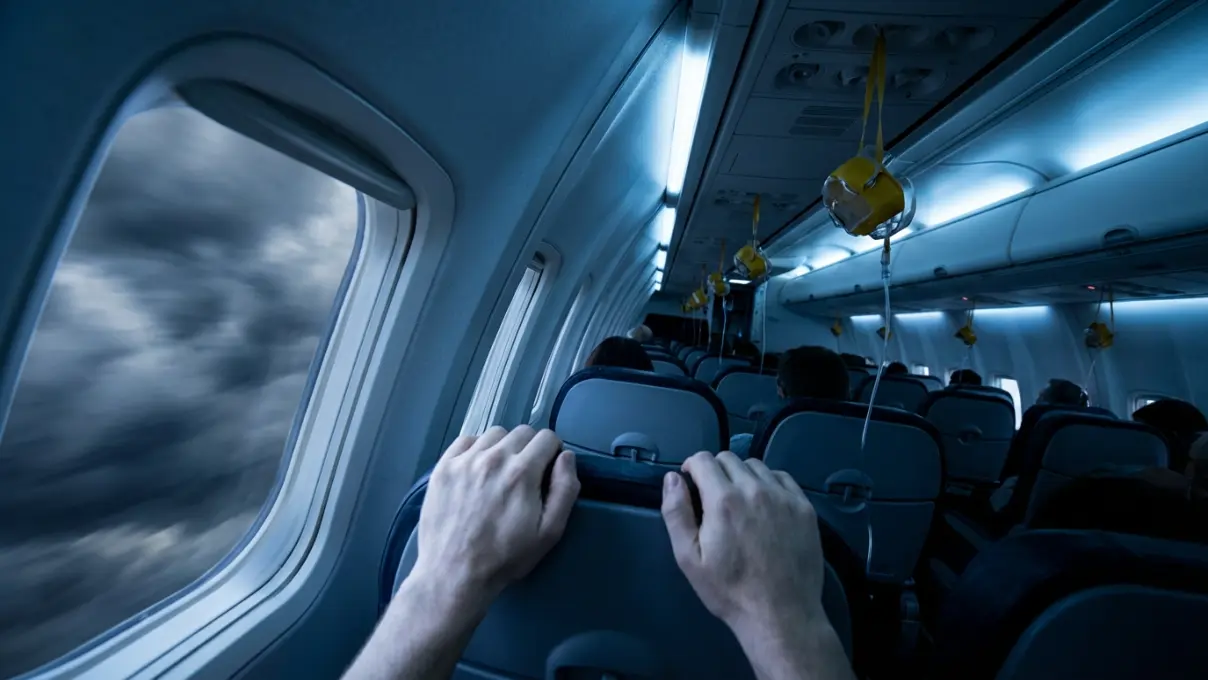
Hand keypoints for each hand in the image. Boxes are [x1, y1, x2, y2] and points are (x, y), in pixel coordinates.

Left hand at [410, 425, 579, 607]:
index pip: (547, 438)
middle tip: (525, 476)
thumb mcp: (549, 532)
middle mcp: (493, 458)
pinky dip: (477, 449)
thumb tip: (566, 457)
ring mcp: (464, 460)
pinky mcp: (443, 467)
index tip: (547, 472)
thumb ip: (565, 490)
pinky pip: (466, 441)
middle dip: (531, 449)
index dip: (553, 453)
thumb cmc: (505, 557)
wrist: (454, 574)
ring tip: (500, 473)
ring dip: (504, 447)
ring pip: (495, 434)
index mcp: (522, 472)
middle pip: (522, 432)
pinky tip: (477, 470)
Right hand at [661, 451, 826, 639]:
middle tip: (713, 497)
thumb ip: (676, 513)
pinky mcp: (804, 507)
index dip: (692, 467)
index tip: (690, 483)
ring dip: (742, 475)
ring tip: (740, 501)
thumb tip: (672, 478)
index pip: (703, 460)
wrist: (781, 614)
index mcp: (723, 499)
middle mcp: (755, 489)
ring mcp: (784, 496)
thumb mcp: (688, 558)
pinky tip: (765, 504)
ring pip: (756, 466)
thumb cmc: (729, 590)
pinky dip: (769, 483)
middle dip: (715, 471)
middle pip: (729, 459)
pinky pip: (782, 478)